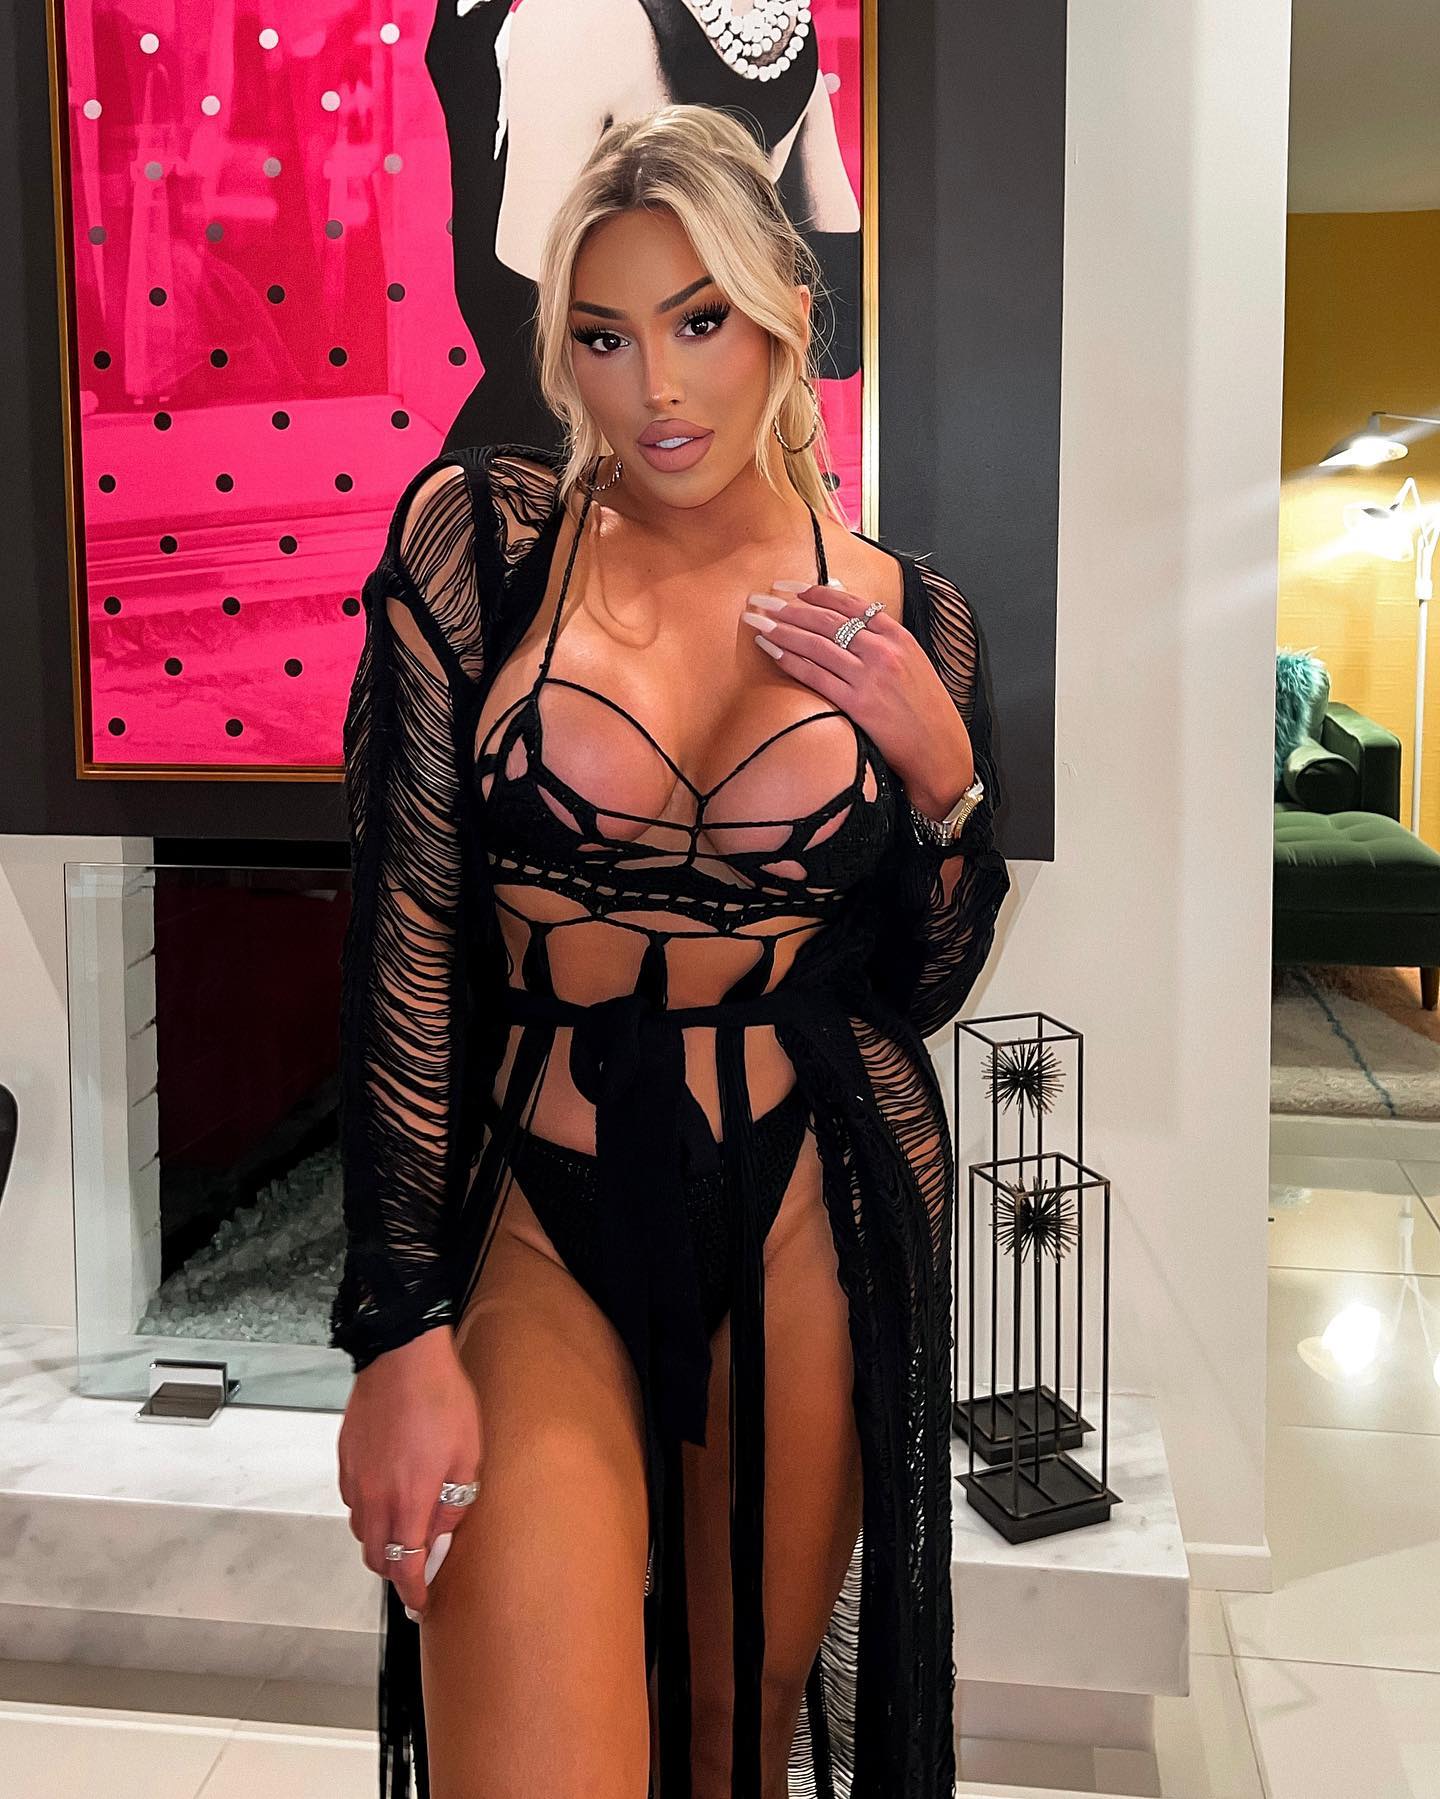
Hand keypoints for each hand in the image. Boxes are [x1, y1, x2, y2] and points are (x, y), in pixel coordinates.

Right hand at [336, 1324, 481, 1618]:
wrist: (402, 1357)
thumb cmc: (442, 1400)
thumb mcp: (468, 1455)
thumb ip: (455, 1503)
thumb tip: (442, 1535)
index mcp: (408, 1503)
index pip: (406, 1568)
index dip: (414, 1592)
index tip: (421, 1603)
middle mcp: (375, 1499)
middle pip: (376, 1558)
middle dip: (396, 1572)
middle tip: (417, 1570)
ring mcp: (356, 1479)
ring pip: (362, 1531)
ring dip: (381, 1541)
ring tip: (405, 1531)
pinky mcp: (346, 1460)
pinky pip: (353, 1502)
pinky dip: (369, 1512)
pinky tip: (388, 1496)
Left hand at [740, 578, 974, 813]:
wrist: (940, 749)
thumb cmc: (926, 710)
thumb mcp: (913, 663)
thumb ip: (884, 641)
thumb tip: (850, 619)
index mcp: (899, 636)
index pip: (850, 604)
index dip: (815, 593)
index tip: (790, 588)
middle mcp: (884, 651)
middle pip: (827, 620)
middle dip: (788, 608)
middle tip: (761, 600)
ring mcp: (870, 676)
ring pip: (817, 644)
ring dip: (782, 630)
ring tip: (757, 622)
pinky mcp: (858, 703)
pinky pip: (816, 675)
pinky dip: (791, 661)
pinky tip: (772, 652)